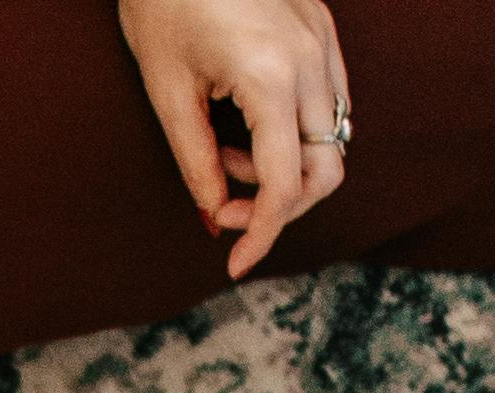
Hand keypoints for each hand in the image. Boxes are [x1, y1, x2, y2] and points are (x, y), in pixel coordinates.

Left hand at [118, 0, 350, 278]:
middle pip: (325, 170)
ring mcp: (323, 41)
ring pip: (334, 139)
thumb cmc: (161, 1)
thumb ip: (195, 162)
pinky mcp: (321, 28)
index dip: (262, 233)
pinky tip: (247, 122)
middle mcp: (311, 60)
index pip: (285, 183)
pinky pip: (329, 103)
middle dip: (277, 205)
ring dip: (284, 168)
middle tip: (222, 203)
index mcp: (271, 77)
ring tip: (226, 151)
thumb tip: (214, 220)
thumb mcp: (166, 90)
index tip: (237, 264)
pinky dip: (295, 133)